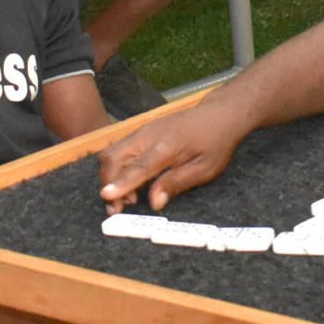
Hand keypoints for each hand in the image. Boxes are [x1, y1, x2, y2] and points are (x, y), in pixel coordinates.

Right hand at [99, 99, 249, 211]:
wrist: (217, 115)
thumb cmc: (214, 142)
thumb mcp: (204, 169)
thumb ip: (176, 183)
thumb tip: (155, 202)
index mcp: (167, 146)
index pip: (138, 167)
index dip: (121, 183)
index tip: (106, 196)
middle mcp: (149, 135)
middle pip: (114, 158)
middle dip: (108, 184)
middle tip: (116, 209)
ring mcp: (142, 131)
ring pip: (111, 152)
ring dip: (110, 177)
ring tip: (126, 199)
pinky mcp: (140, 132)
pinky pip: (118, 149)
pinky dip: (115, 168)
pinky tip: (130, 183)